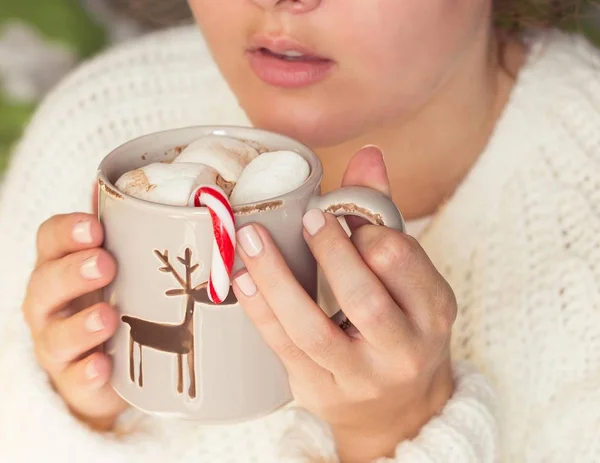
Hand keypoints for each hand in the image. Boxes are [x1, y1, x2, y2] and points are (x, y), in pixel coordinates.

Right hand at [22, 201, 126, 429]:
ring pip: (56, 335)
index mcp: (60, 267)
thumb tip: (122, 186)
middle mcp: (50, 304)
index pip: (48, 241)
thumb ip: (119, 230)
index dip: (66, 232)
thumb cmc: (111, 300)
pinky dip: (87, 372)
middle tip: (106, 264)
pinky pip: (74, 379)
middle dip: (73, 273)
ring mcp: (58, 345)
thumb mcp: (118, 265)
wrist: (108, 365)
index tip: (94, 227)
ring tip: (109, 316)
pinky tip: (104, 364)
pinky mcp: (75, 381)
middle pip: (46, 284)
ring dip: (81, 325)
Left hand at [232, 147, 455, 461]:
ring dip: (277, 279)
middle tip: (306, 217)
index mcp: (432, 312)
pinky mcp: (320, 393)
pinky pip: (284, 349)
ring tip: (251, 239)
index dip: (366, 231)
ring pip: (312, 330)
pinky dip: (260, 310)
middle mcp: (403, 350)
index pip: (400, 261)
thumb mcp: (410, 277)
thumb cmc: (402, 326)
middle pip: (364, 300)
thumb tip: (368, 154)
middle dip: (330, 252)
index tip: (341, 212)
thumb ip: (383, 215)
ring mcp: (359, 378)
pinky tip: (243, 278)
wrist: (398, 409)